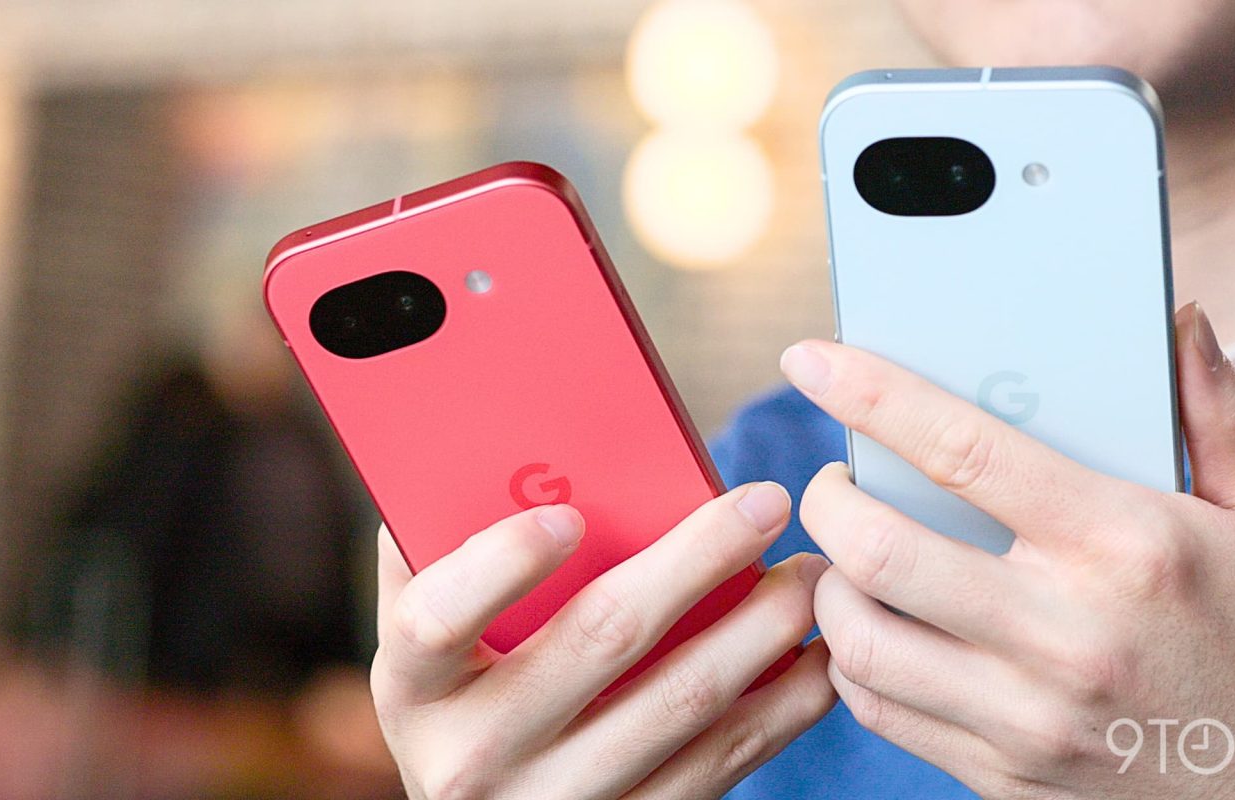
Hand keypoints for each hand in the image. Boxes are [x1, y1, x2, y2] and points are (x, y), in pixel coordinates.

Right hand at [370, 483, 834, 799]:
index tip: (565, 516)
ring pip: (684, 702)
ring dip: (763, 628)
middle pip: (600, 641)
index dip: (499, 565)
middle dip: (696, 560)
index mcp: (416, 690)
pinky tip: (818, 655)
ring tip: (808, 573)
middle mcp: (479, 757)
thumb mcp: (431, 646)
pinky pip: (724, 762)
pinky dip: (785, 703)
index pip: (435, 621)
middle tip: (764, 501)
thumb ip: (439, 560)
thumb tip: (501, 452)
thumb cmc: (463, 700)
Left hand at [781, 304, 1234, 798]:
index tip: (812, 360)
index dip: (870, 395)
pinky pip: (883, 712)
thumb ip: (1219, 411)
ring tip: (844, 554)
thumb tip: (1178, 317)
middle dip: (828, 499)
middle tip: (834, 479)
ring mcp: (1028, 715)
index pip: (963, 451)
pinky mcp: (1006, 774)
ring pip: (863, 642)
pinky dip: (853, 661)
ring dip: (828, 585)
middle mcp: (1064, 633)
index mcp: (1124, 546)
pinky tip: (872, 626)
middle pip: (882, 551)